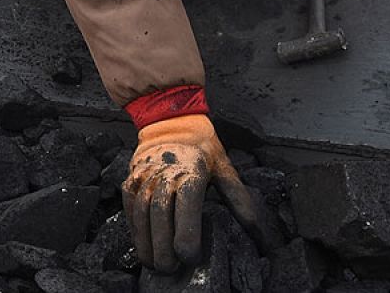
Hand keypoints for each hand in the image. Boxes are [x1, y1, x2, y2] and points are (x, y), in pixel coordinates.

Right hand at [122, 114, 268, 271]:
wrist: (170, 120)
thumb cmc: (202, 147)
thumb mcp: (225, 168)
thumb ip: (239, 199)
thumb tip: (259, 229)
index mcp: (192, 172)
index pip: (186, 207)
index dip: (185, 234)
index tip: (189, 257)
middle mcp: (165, 174)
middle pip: (160, 215)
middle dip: (163, 246)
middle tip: (170, 269)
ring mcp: (145, 176)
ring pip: (141, 213)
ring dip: (145, 242)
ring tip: (154, 264)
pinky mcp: (131, 178)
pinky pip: (130, 206)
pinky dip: (134, 228)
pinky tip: (141, 245)